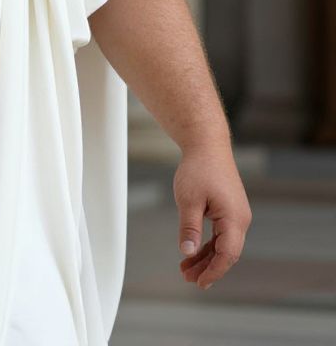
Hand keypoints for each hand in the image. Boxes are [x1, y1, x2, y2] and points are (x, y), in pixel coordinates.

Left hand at [174, 145, 251, 289]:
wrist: (207, 145)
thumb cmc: (198, 168)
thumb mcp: (189, 199)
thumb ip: (189, 228)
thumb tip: (188, 252)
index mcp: (234, 218)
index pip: (228, 254)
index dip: (214, 271)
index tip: (200, 282)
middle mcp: (240, 219)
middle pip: (226, 252)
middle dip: (208, 267)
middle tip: (187, 278)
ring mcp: (236, 215)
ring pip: (223, 244)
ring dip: (206, 257)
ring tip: (186, 269)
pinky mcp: (229, 210)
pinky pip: (220, 234)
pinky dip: (207, 244)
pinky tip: (194, 251)